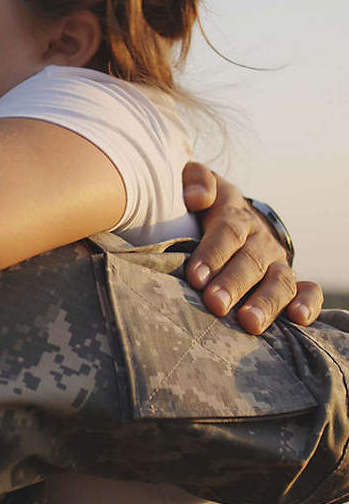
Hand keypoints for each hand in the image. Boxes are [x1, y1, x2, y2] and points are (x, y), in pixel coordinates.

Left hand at [181, 162, 323, 334]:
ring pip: (279, 281)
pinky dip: (308, 304)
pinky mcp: (290, 281)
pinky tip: (298, 318)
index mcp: (235, 215)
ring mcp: (276, 262)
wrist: (235, 218)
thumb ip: (196, 180)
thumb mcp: (197, 184)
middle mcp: (260, 240)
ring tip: (250, 322)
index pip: (228, 232)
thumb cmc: (205, 206)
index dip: (213, 253)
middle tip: (215, 304)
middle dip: (233, 284)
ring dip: (266, 302)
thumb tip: (199, 198)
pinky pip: (307, 291)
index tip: (195, 277)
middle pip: (251, 261)